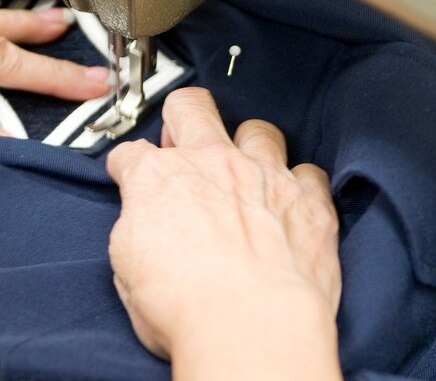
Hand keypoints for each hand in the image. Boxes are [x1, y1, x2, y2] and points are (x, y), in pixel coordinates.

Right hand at [106, 87, 341, 379]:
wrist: (249, 328)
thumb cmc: (184, 307)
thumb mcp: (126, 264)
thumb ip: (135, 223)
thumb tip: (141, 216)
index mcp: (158, 178)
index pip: (132, 153)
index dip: (129, 166)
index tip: (133, 178)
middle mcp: (211, 163)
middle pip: (191, 106)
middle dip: (182, 116)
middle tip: (183, 143)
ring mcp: (264, 175)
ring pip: (258, 130)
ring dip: (248, 146)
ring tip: (245, 174)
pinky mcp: (309, 201)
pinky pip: (309, 172)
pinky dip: (299, 185)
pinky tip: (289, 206)